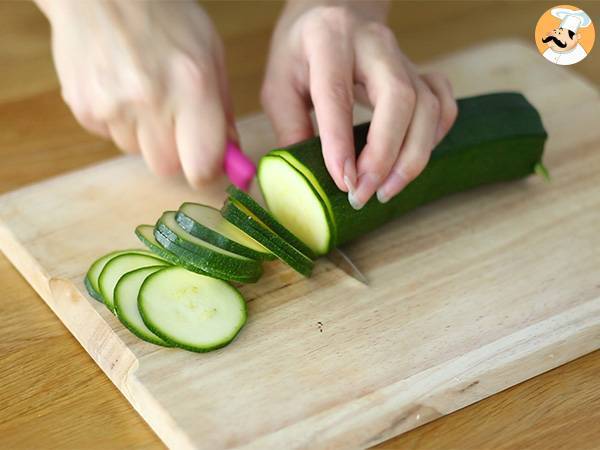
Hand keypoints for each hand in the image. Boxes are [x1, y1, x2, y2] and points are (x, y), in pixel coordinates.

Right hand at [39, 0, 235, 186]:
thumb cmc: (165, 16)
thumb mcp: (211, 54)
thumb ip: (223, 109)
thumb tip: (231, 155)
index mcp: (192, 87)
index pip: (201, 167)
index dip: (207, 171)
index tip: (208, 165)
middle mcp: (150, 101)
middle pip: (166, 167)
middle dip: (176, 154)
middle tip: (174, 123)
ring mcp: (111, 107)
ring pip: (136, 152)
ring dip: (145, 135)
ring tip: (143, 94)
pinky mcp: (83, 109)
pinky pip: (109, 137)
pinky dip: (118, 122)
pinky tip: (120, 89)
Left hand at [261, 1, 457, 208]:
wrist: (333, 12)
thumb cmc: (300, 53)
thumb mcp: (278, 84)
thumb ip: (290, 126)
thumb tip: (306, 177)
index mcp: (328, 39)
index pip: (337, 93)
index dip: (341, 142)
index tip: (343, 182)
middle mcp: (373, 43)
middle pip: (398, 99)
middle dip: (385, 154)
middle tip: (365, 192)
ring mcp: (403, 57)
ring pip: (427, 106)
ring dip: (411, 157)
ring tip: (385, 190)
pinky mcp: (420, 73)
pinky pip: (443, 104)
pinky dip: (435, 136)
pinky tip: (412, 158)